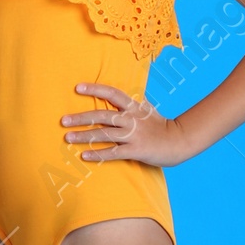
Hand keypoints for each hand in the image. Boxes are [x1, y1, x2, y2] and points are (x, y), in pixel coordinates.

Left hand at [63, 83, 189, 165]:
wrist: (181, 141)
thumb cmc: (161, 126)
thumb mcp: (147, 110)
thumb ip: (131, 104)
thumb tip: (117, 96)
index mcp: (134, 107)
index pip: (112, 94)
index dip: (95, 89)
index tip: (77, 88)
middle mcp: (132, 119)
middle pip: (102, 116)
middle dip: (81, 118)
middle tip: (63, 121)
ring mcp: (134, 135)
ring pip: (104, 135)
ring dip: (84, 136)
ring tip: (68, 138)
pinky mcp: (136, 150)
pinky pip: (113, 153)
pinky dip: (98, 154)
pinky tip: (84, 156)